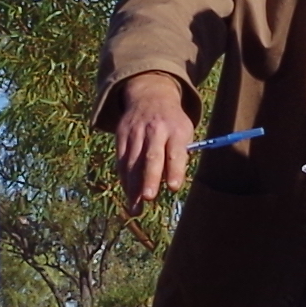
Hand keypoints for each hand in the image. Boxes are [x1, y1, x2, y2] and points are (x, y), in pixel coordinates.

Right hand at [112, 74, 197, 209]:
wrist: (150, 97)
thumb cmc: (173, 124)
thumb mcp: (184, 132)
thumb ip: (180, 156)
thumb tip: (169, 184)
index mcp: (176, 130)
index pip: (175, 152)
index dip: (175, 170)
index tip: (174, 187)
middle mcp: (155, 130)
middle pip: (151, 157)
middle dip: (149, 179)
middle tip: (148, 198)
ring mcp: (135, 132)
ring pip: (132, 162)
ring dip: (133, 187)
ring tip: (135, 210)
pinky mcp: (121, 136)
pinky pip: (122, 161)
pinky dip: (125, 180)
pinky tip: (129, 195)